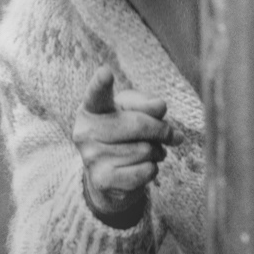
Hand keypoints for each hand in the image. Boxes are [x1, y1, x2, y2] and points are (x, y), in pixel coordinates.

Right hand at [73, 66, 183, 217]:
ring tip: (148, 152)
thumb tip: (160, 106)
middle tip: (169, 134)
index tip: (105, 72)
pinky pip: (144, 171)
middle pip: (138, 124)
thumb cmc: (124, 134)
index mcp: (91, 109)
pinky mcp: (102, 180)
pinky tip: (142, 167)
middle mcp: (84, 132)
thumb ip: (146, 104)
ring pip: (144, 150)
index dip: (101, 83)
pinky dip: (152, 169)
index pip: (97, 94)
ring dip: (156, 152)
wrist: (110, 176)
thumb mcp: (133, 112)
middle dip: (161, 130)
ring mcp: (91, 158)